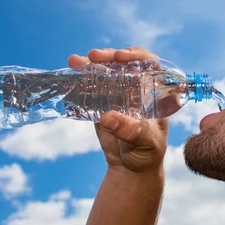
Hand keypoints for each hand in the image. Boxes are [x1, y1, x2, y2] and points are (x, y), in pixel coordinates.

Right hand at [68, 47, 168, 174]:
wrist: (131, 168)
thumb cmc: (148, 153)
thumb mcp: (145, 142)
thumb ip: (131, 131)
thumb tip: (108, 117)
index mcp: (154, 94)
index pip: (151, 65)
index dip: (137, 56)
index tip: (121, 56)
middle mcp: (137, 89)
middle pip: (124, 64)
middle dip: (108, 56)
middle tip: (93, 56)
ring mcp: (118, 95)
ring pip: (105, 73)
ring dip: (90, 65)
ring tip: (75, 61)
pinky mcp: (101, 104)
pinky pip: (90, 89)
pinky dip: (80, 82)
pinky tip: (70, 76)